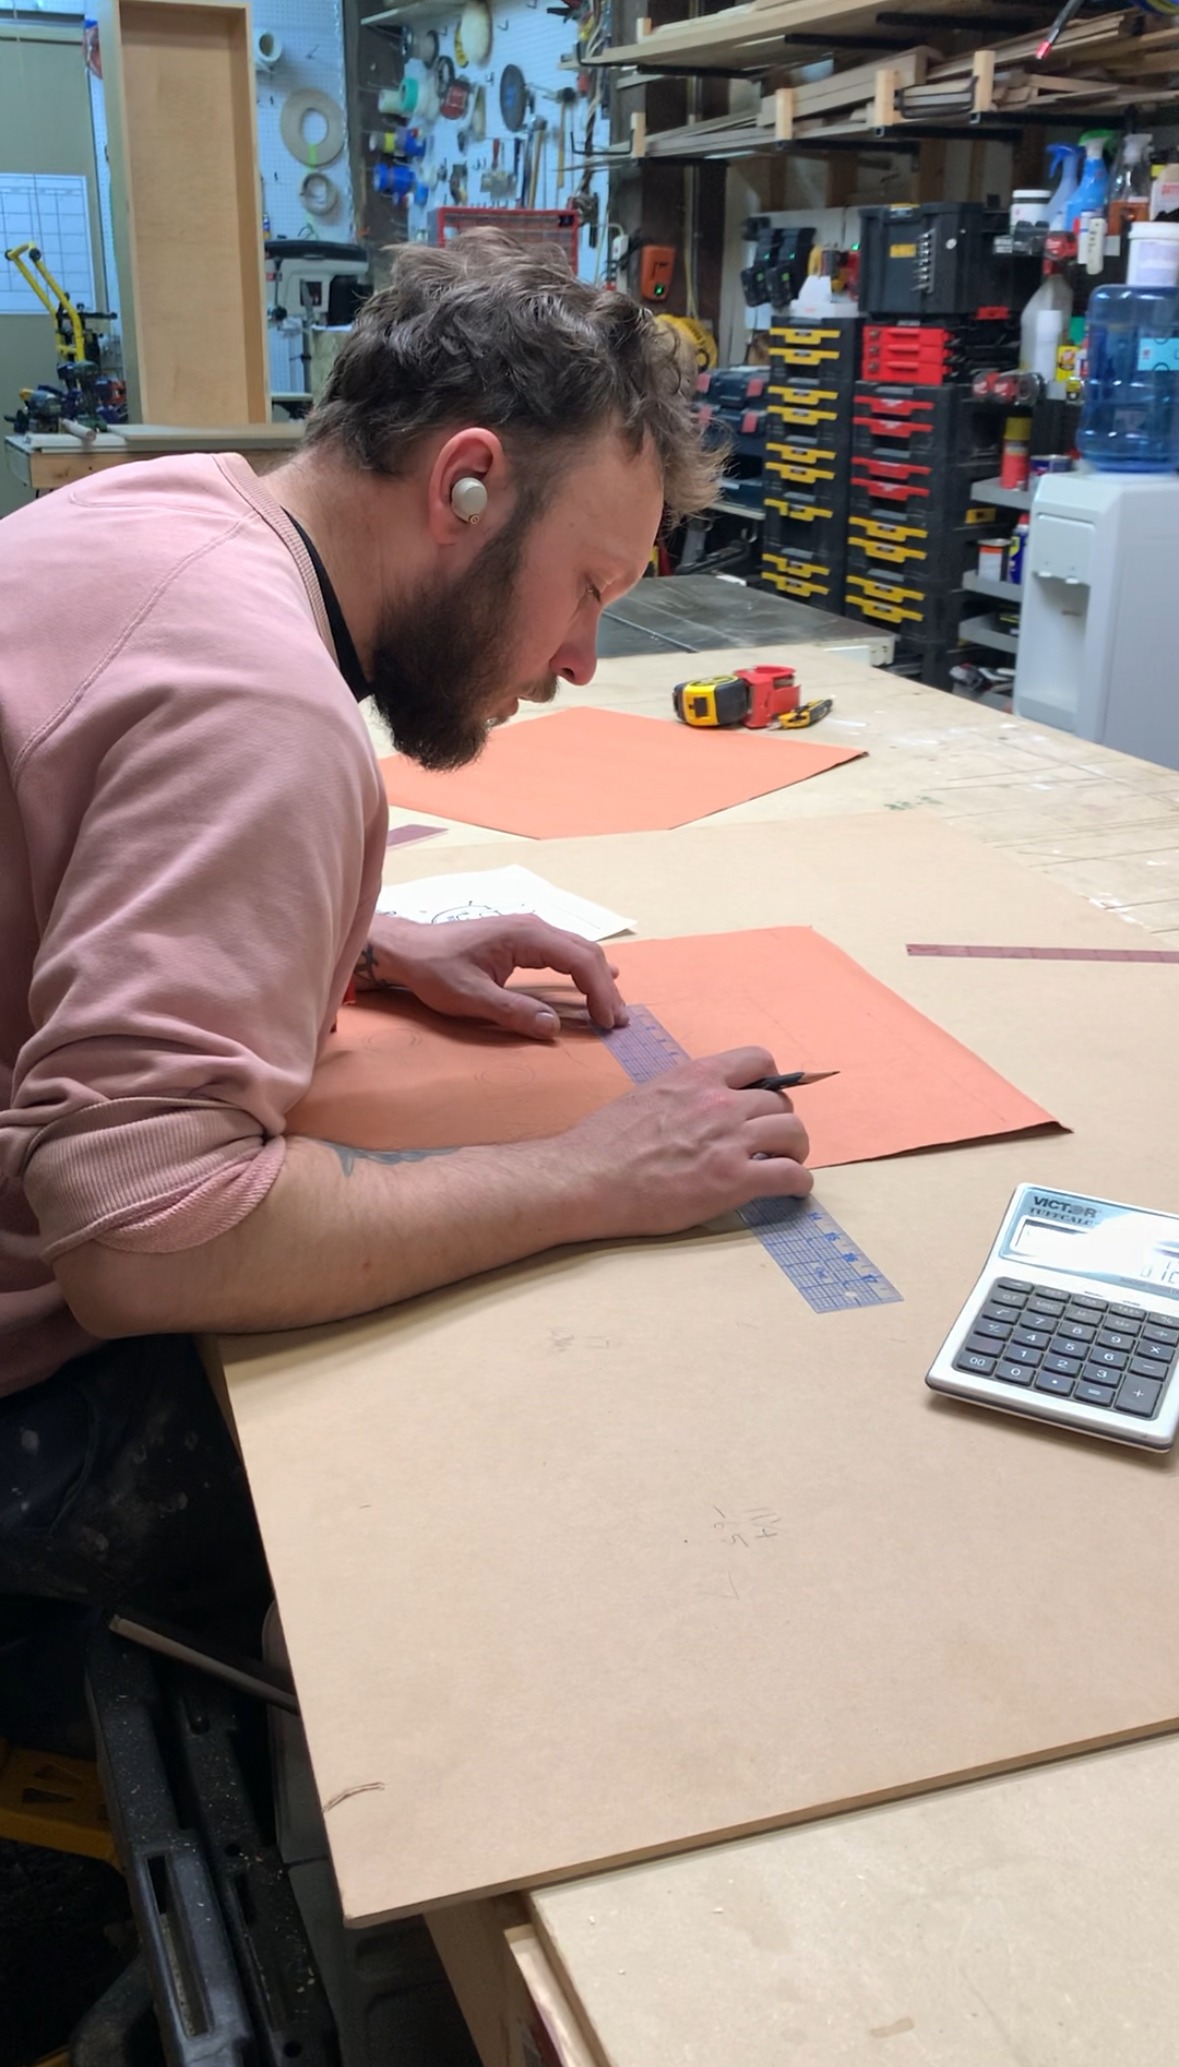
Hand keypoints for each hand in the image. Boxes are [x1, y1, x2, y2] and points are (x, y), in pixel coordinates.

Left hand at [359, 913, 627, 1039]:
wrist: (409, 949)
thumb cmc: (435, 971)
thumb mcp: (471, 998)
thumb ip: (513, 1012)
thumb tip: (553, 1027)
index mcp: (526, 936)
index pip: (580, 961)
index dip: (599, 992)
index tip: (607, 1022)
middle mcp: (533, 927)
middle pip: (586, 953)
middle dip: (606, 988)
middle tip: (618, 1021)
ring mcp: (529, 930)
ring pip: (578, 950)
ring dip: (598, 979)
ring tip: (612, 1009)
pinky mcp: (522, 939)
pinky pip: (564, 951)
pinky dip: (583, 971)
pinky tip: (596, 983)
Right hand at [554, 1046, 812, 1240]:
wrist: (585, 1178)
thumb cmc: (603, 1142)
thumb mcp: (647, 1095)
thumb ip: (684, 1095)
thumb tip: (701, 1106)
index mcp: (696, 1076)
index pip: (759, 1059)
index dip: (768, 1081)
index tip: (762, 1100)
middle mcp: (720, 1101)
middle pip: (781, 1102)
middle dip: (780, 1121)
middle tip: (770, 1142)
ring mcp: (730, 1141)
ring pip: (794, 1134)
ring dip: (795, 1150)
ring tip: (785, 1164)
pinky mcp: (734, 1180)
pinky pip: (791, 1175)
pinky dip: (799, 1183)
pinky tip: (791, 1190)